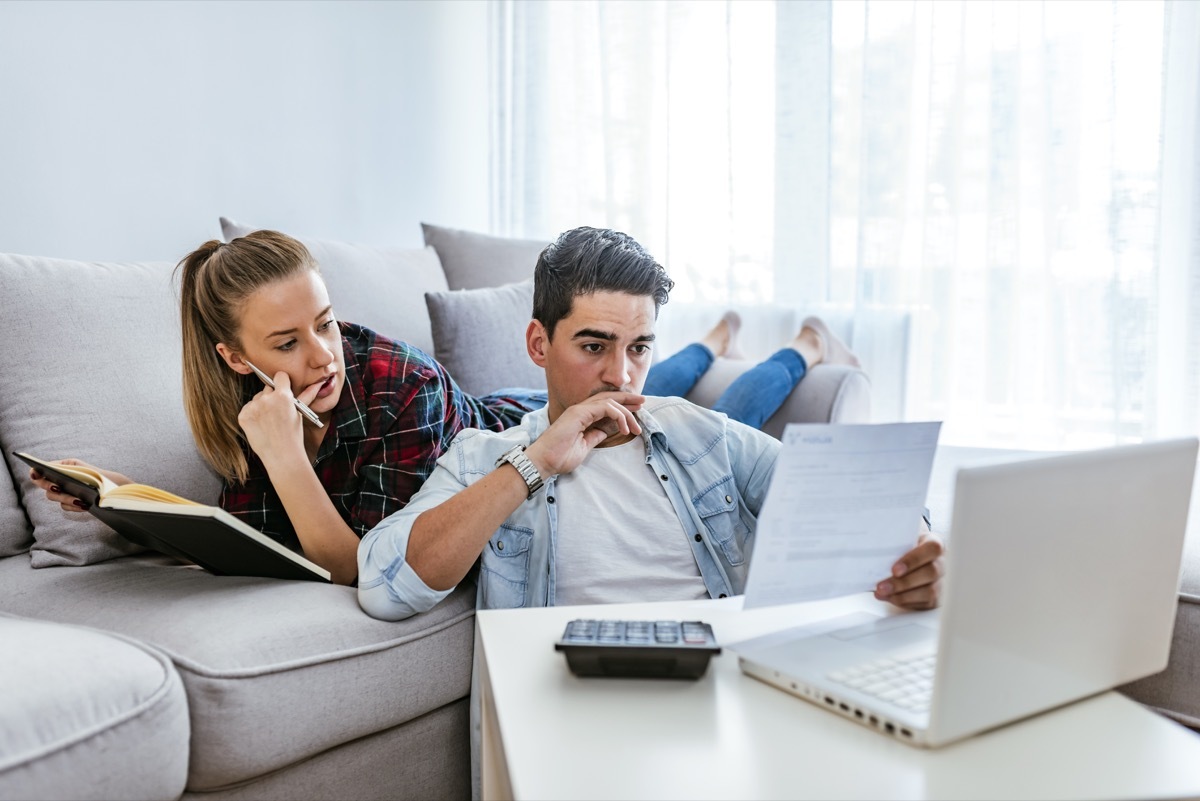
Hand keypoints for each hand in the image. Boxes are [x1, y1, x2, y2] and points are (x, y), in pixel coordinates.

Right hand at [28, 458, 130, 512]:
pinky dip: (74, 506)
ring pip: (55, 497)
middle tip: (58, 487)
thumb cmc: (99, 476)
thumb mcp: (84, 468)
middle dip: (51, 487)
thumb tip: (52, 468)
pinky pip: (66, 507)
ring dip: (66, 498)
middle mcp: (58, 482)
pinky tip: (85, 506)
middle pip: (45, 486)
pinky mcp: (69, 504)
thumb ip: (69, 467)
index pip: (40, 471)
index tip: (36, 474)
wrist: (113, 490)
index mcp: (60, 469)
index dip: (35, 473)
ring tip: (79, 500)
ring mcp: (63, 494)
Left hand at [238, 371, 321, 462]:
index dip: (282, 383)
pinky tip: (260, 426)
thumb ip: (306, 395)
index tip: (283, 391)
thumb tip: (318, 383)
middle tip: (277, 413)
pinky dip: (252, 415)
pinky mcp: (243, 416)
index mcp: (283, 396)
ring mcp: (253, 407)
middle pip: (267, 388)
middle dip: (272, 396)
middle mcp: (267, 399)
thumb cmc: (293, 435)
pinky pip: (247, 409)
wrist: (281, 455)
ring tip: (269, 422)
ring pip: (257, 399)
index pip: (279, 376)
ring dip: (261, 406)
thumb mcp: (300, 413)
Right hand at [525, 391, 645, 476]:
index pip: (606, 405)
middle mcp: (581, 409)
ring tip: (635, 427)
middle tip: (643, 402)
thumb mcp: (585, 445)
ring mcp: (579, 410)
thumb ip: (597, 435)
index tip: (637, 410)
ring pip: (610, 401)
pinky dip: (618, 415)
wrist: (544, 462)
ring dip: (626, 413)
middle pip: (609, 397)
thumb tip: (609, 429)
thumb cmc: (560, 457)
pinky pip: (605, 407)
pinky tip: (624, 428)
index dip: (622, 406)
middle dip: (628, 399)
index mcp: (582, 416)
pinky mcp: (579, 413)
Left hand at [874, 525, 943, 609]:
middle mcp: (941, 562)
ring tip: (882, 593)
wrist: (913, 554)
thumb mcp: (902, 538)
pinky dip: (905, 602)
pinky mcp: (936, 597)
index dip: (913, 560)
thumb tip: (874, 547)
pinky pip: (924, 603)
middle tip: (882, 586)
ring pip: (929, 591)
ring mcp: (941, 581)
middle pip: (930, 573)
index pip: (931, 549)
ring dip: (902, 595)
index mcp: (934, 543)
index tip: (894, 570)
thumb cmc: (907, 545)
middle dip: (903, 582)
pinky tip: (890, 597)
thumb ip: (894, 541)